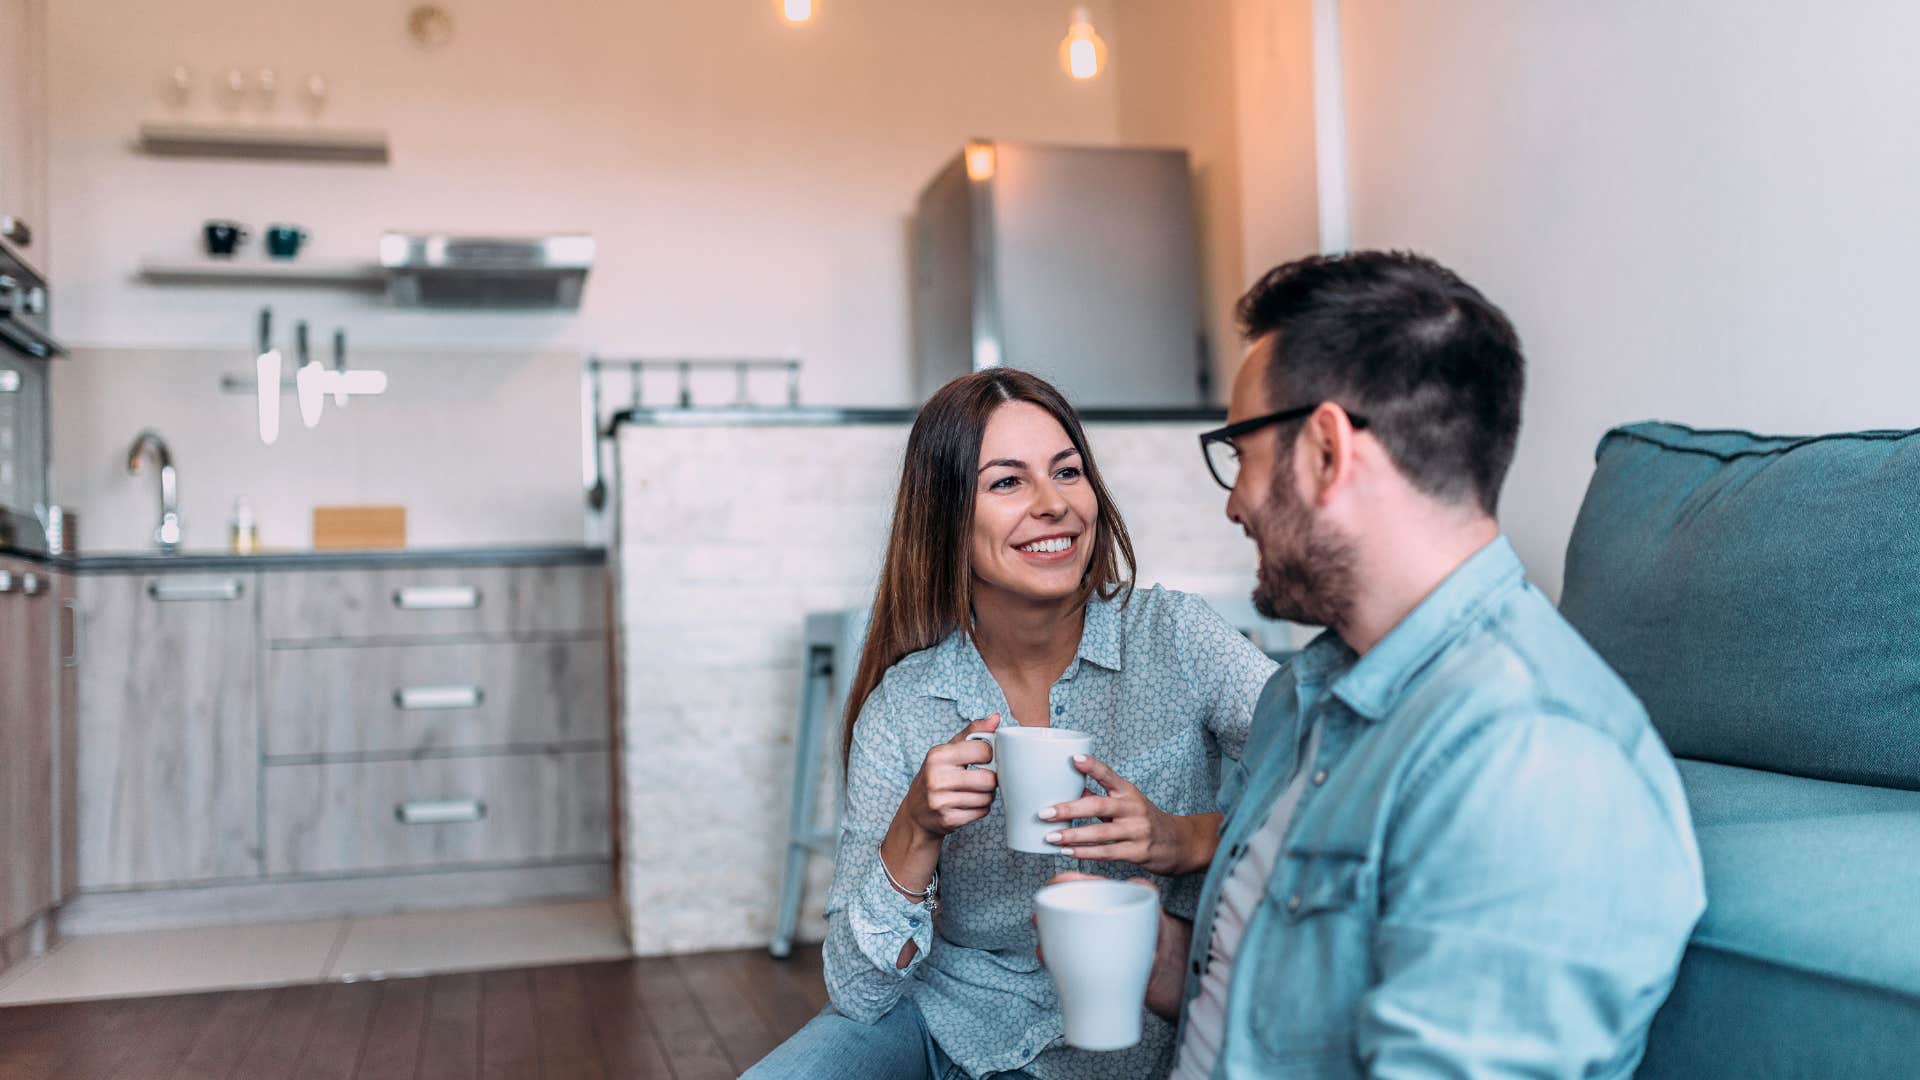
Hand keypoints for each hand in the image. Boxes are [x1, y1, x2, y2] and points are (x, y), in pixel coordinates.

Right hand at [897, 714, 1001, 840]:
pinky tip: (968, 804)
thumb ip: (972, 733)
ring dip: (986, 795)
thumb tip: (995, 718)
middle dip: (990, 779)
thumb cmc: (936, 775)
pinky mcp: (948, 820)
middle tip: (982, 778)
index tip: (985, 759)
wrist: (917, 811)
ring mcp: (941, 801)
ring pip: (987, 797)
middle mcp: (936, 778)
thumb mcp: (948, 750)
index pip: (983, 750)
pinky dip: (980, 808)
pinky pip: (982, 812)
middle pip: (989, 779)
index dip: (990, 755)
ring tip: (974, 791)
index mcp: (938, 756)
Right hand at [1033, 871, 1191, 1019]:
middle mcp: (1086, 917)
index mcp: (1099, 897)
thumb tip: (1137, 883)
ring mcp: (1082, 940)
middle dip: (1044, 914)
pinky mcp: (1083, 961)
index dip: (1061, 882)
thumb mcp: (1152, 909)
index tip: (1052, 885)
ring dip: (1045, 941)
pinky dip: (1053, 961)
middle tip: (1040, 921)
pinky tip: (1052, 964)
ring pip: (1054, 937)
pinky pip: (1062, 960)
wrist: (1162, 963)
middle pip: (1057, 911)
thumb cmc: (1154, 928)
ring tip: (1045, 949)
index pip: (1075, 884)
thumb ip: (1146, 892)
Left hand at [1038, 754, 1215, 875]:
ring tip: (1051, 837)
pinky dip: (1085, 853)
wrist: (1178, 843)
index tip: (1073, 758)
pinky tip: (1068, 852)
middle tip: (1045, 812)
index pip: (1109, 775)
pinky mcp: (1138, 852)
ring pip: (1101, 833)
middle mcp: (1133, 808)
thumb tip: (1066, 787)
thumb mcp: (1126, 802)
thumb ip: (1099, 796)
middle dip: (1069, 809)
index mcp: (1128, 791)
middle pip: (1099, 805)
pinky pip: (1107, 853)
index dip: (1092, 766)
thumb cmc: (1144, 819)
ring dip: (1073, 835)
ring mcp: (1137, 831)